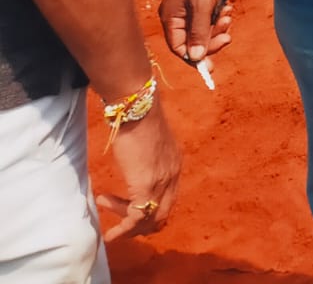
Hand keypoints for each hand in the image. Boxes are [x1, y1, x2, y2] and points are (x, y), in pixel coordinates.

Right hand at [96, 102, 180, 240]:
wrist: (136, 109)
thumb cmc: (137, 121)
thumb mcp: (147, 145)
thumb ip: (146, 159)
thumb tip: (135, 164)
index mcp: (175, 165)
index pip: (169, 199)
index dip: (151, 211)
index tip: (130, 211)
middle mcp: (173, 176)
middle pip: (162, 214)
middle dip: (141, 224)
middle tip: (120, 224)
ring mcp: (161, 181)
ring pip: (150, 219)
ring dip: (128, 226)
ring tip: (107, 221)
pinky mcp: (145, 185)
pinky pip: (137, 217)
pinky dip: (124, 230)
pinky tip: (110, 234)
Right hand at [159, 0, 232, 66]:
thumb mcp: (203, 6)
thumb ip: (199, 32)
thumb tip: (196, 57)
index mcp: (170, 17)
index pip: (179, 48)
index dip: (195, 57)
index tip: (213, 64)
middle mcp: (176, 14)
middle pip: (192, 40)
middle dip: (211, 39)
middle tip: (228, 35)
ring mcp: (188, 6)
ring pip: (203, 28)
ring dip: (218, 26)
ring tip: (228, 16)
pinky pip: (209, 16)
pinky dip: (219, 15)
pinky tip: (228, 7)